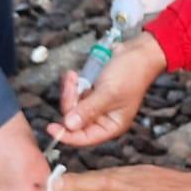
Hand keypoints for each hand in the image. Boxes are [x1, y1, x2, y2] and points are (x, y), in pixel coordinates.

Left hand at [51, 31, 166, 148]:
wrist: (138, 52)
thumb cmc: (131, 74)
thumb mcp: (108, 93)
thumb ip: (88, 111)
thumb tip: (69, 125)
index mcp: (112, 125)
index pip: (85, 138)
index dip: (67, 135)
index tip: (52, 128)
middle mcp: (104, 118)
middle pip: (75, 121)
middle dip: (70, 102)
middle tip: (72, 86)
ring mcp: (97, 105)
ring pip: (73, 107)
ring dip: (70, 91)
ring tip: (74, 77)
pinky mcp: (93, 93)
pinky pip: (76, 95)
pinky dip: (73, 85)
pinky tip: (75, 75)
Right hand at [52, 164, 190, 190]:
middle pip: (97, 185)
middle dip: (74, 184)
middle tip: (53, 185)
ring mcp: (137, 178)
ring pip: (104, 174)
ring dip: (83, 176)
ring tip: (63, 179)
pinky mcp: (141, 169)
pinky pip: (115, 170)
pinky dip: (99, 172)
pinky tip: (89, 177)